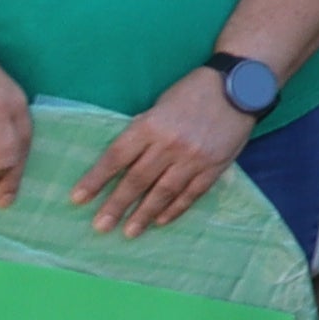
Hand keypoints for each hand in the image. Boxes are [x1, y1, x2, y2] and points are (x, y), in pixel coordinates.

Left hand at [79, 66, 254, 234]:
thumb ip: (144, 130)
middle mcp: (170, 144)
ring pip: (163, 191)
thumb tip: (125, 158)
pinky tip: (161, 220)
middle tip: (100, 226)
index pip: (116, 157)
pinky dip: (175, 208)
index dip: (96, 179)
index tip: (78, 199)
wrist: (240, 88)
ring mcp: (194, 158)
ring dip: (144, 214)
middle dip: (116, 205)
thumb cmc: (193, 92)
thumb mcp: (160, 104)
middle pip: (137, 179)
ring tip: (129, 231)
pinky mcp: (214, 166)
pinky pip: (191, 193)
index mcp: (151, 125)